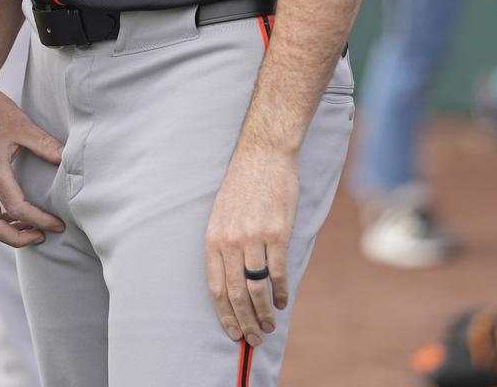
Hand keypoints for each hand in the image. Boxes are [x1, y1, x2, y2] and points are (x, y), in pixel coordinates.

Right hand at [0, 67, 66, 247]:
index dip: (39, 220)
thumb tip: (67, 160)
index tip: (57, 224)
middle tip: (41, 235)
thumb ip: (45, 145)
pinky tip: (9, 215)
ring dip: (1, 233)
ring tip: (25, 230)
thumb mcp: (23, 125)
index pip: (16, 207)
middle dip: (17, 239)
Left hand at [204, 143, 299, 347]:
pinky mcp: (277, 233)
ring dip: (264, 312)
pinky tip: (283, 301)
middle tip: (254, 339)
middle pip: (236, 293)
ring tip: (270, 325)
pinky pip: (278, 271)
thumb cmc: (243, 186)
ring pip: (257, 287)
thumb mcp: (221, 214)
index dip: (224, 314)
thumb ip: (223, 245)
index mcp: (213, 239)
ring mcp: (253, 237)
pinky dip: (281, 291)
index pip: (215, 287)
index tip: (233, 332)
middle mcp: (230, 241)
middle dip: (245, 321)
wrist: (263, 156)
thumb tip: (231, 279)